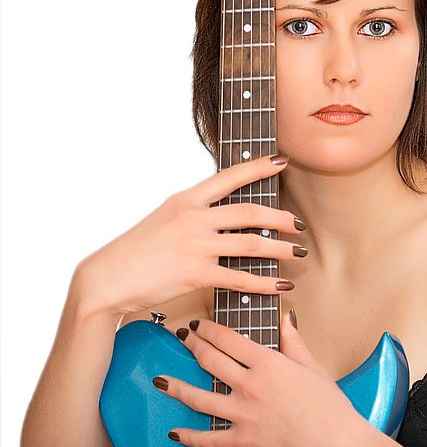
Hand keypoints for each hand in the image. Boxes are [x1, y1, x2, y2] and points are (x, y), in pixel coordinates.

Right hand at [73, 154, 306, 317]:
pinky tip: (280, 285)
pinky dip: (264, 282)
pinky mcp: (195, 274)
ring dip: (280, 249)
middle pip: (250, 212)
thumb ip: (195, 211)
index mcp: (186, 198)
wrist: (108, 277)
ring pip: (251, 244)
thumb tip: (225, 212)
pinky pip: (239, 278)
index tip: (281, 161)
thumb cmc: (137, 248)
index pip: (229, 176)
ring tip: (297, 252)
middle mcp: (194, 218)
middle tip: (299, 224)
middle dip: (281, 218)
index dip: (259, 168)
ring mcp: (195, 245)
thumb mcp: (165, 216)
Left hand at [153, 314, 369, 446]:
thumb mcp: (313, 368)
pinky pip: (208, 438)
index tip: (200, 324)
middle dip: (193, 346)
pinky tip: (176, 431)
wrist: (337, 446)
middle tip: (183, 338)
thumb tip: (286, 320)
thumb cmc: (330, 409)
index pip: (230, 339)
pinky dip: (189, 436)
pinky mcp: (243, 440)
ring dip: (177, 387)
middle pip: (211, 361)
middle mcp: (251, 385)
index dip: (210, 329)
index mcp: (268, 364)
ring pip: (199, 397)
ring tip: (162, 380)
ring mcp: (243, 414)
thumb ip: (294, 342)